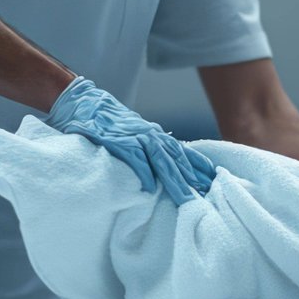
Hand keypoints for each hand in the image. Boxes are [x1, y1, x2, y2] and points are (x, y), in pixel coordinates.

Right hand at [45, 77, 215, 204]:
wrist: (83, 102)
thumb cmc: (108, 121)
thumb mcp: (134, 131)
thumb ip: (148, 146)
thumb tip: (161, 164)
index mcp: (155, 134)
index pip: (183, 152)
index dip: (199, 165)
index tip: (214, 179)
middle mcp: (150, 135)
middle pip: (177, 159)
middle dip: (193, 177)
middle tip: (208, 194)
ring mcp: (136, 138)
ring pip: (162, 161)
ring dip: (175, 180)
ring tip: (187, 197)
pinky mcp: (119, 142)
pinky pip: (135, 161)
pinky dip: (143, 175)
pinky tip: (149, 189)